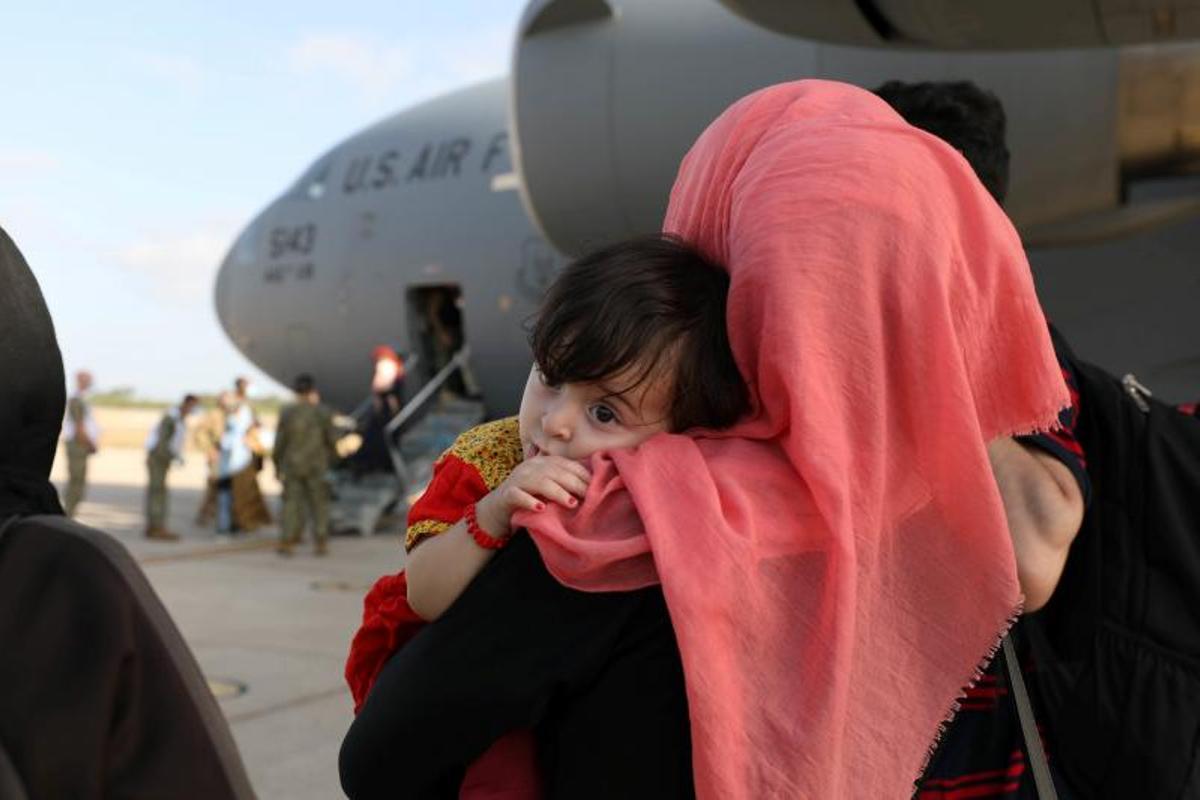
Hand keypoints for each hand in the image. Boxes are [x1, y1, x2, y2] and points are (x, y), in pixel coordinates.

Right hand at [475, 456, 590, 537]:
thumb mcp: (548, 486)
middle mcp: (530, 467)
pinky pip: (518, 496)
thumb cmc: (530, 497)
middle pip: (555, 472)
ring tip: (571, 503)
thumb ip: (564, 482)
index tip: (596, 487)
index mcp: (543, 462)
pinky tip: (541, 508)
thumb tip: (592, 487)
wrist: (498, 509)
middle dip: (574, 484)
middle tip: (588, 497)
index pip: (566, 464)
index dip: (582, 474)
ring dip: (557, 492)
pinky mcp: (507, 495)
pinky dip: (530, 501)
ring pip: (539, 482)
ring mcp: (517, 480)